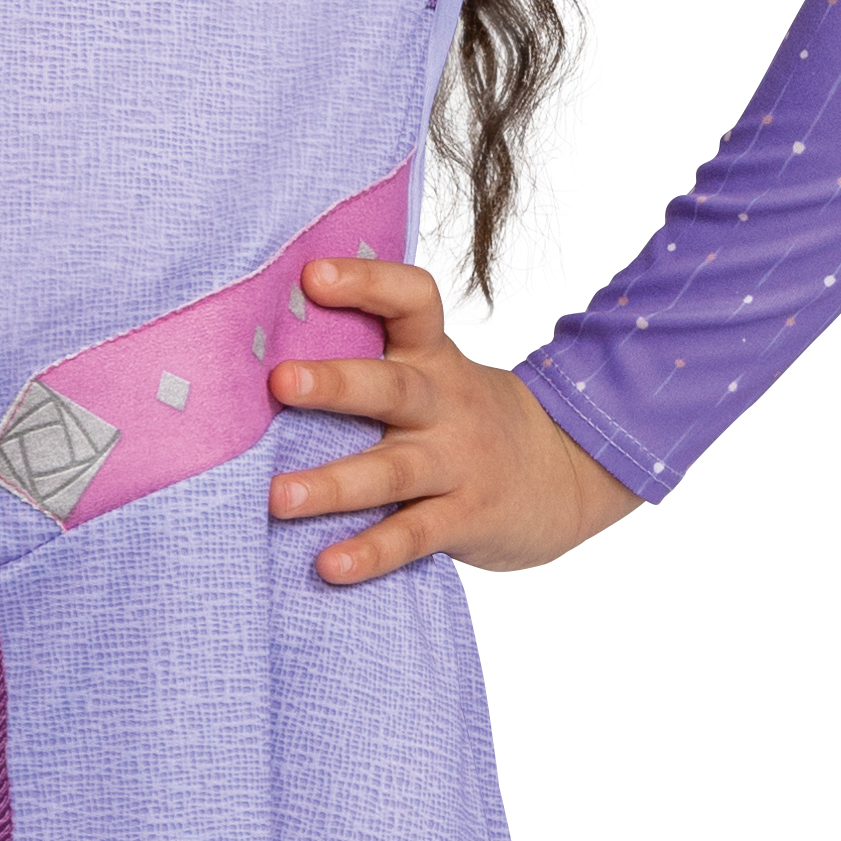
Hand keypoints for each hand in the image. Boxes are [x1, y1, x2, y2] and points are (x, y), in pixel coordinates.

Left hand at [268, 256, 638, 581]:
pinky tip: (329, 566)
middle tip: (279, 380)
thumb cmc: (472, 421)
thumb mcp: (442, 376)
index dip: (368, 284)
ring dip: (333, 484)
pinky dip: (371, 553)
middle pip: (391, 387)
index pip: (412, 304)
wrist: (573, 473)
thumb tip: (268, 352)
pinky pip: (412, 536)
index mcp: (435, 360)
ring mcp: (456, 464)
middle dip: (335, 383)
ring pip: (391, 471)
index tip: (313, 275)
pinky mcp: (465, 519)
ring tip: (278, 497)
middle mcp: (444, 406)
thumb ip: (378, 364)